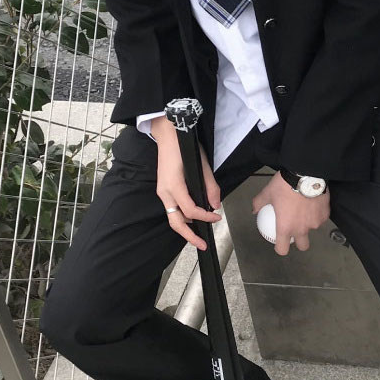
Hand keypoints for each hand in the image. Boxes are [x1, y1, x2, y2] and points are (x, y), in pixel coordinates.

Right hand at [152, 116, 220, 251]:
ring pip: (173, 216)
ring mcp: (162, 191)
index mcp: (173, 186)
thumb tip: (216, 204)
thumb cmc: (184, 146)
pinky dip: (183, 216)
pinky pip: (172, 208)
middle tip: (203, 245)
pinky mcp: (163, 189)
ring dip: (186, 226)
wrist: (168, 134)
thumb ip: (210, 186)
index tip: (217, 218)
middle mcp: (164, 192)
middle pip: (175, 222)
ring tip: (200, 231)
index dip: (205, 218)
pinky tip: (193, 216)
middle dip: (189, 236)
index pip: (190, 210)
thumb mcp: (202, 165)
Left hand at [251, 171, 329, 255]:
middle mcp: (302, 229)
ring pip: (312, 229)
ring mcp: (315, 223)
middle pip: (303, 246)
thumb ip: (259, 203)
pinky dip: (317, 213)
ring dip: (308, 223)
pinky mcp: (325, 214)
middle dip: (300, 242)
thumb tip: (255, 210)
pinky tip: (313, 203)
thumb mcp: (268, 192)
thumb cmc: (285, 185)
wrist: (306, 172)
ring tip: (305, 210)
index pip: (282, 249)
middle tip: (296, 230)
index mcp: (286, 227)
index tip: (279, 243)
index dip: (280, 248)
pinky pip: (320, 218)